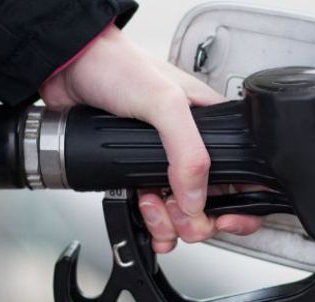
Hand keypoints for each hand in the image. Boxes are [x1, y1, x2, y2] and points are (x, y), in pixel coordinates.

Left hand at [39, 25, 261, 252]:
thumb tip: (196, 198)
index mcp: (211, 126)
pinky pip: (154, 213)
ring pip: (182, 215)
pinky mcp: (135, 174)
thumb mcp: (164, 102)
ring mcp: (163, 164)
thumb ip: (187, 151)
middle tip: (177, 213)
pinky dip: (151, 223)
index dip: (240, 205)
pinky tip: (141, 210)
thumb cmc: (119, 66)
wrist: (71, 68)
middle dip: (196, 220)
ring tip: (150, 205)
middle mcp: (191, 148)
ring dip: (168, 223)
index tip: (224, 218)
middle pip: (212, 205)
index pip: (243, 174)